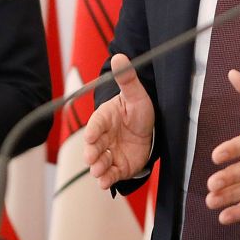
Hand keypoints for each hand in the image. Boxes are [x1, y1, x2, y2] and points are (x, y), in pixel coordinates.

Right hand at [83, 54, 154, 188]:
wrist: (150, 130)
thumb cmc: (138, 109)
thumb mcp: (136, 94)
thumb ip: (127, 78)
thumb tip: (119, 56)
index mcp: (105, 118)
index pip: (96, 123)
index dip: (93, 130)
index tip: (90, 136)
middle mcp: (103, 137)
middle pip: (94, 146)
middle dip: (92, 153)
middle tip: (91, 158)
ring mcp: (110, 152)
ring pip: (100, 162)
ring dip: (98, 168)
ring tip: (98, 173)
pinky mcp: (119, 166)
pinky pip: (111, 174)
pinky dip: (107, 179)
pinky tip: (105, 183)